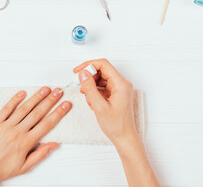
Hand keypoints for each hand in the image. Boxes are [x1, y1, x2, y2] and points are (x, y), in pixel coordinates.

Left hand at [0, 87, 71, 186]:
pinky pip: (6, 108)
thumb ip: (40, 154)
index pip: (47, 124)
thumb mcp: (24, 167)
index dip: (58, 113)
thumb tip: (54, 144)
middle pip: (38, 113)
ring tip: (45, 89)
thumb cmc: (1, 169)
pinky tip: (22, 92)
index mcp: (26, 143)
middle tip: (59, 91)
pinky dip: (14, 100)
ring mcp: (5, 126)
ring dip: (36, 97)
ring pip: (24, 108)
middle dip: (50, 101)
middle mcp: (17, 132)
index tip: (65, 105)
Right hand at [75, 59, 159, 186]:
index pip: (104, 65)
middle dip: (89, 77)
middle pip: (102, 71)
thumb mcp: (99, 106)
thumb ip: (90, 88)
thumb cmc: (116, 125)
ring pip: (101, 79)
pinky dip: (95, 92)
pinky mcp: (116, 94)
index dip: (89, 65)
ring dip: (91, 86)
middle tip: (80, 86)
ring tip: (88, 98)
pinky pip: (102, 87)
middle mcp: (121, 84)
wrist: (124, 138)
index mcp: (121, 84)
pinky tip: (93, 102)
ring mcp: (119, 89)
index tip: (78, 71)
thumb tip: (83, 73)